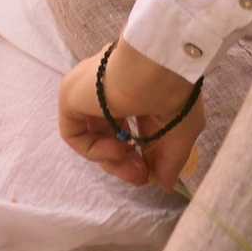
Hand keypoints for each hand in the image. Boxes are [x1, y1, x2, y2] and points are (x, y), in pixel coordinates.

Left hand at [55, 38, 203, 193]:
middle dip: (127, 160)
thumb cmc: (174, 88)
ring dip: (114, 160)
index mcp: (135, 82)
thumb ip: (172, 159)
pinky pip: (75, 133)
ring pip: (93, 135)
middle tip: (142, 179)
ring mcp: (88, 89)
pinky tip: (118, 150)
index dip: (141, 152)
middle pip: (111, 131)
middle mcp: (109, 83)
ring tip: (134, 169)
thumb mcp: (182, 129)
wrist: (155, 66)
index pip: (132, 122)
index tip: (153, 175)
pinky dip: (94, 151)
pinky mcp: (69, 95)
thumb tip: (166, 185)